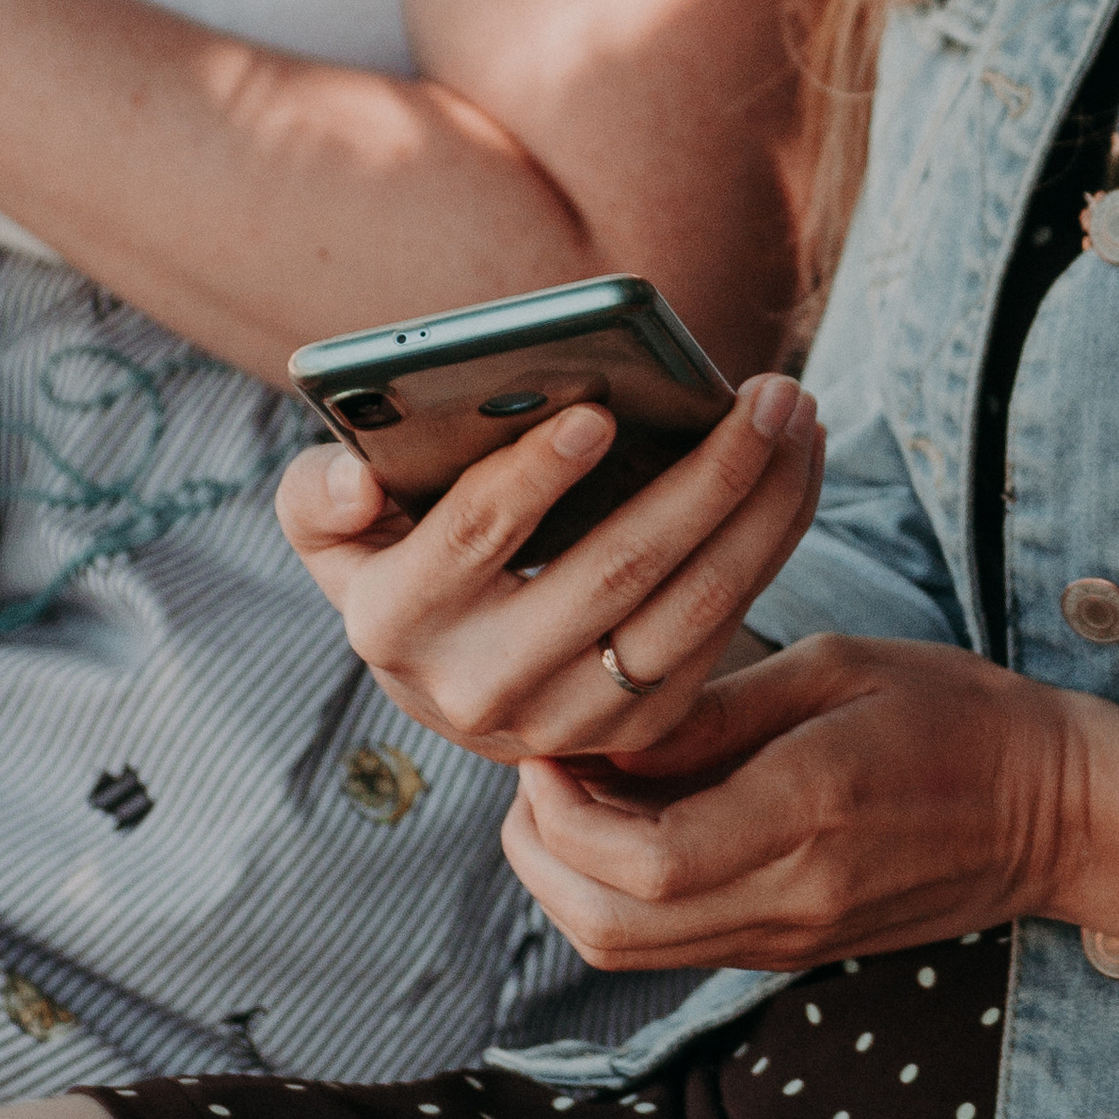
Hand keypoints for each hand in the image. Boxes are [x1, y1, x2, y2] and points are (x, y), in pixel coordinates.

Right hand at [274, 377, 824, 769]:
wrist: (455, 676)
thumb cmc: (399, 561)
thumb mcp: (335, 533)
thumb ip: (322, 496)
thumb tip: (357, 477)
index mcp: (393, 623)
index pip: (472, 538)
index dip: (533, 476)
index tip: (599, 412)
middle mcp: (479, 687)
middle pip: (614, 571)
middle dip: (703, 476)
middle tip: (766, 393)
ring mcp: (568, 719)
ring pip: (691, 604)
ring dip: (762, 504)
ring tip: (797, 415)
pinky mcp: (639, 726)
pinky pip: (725, 625)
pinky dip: (771, 540)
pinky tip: (797, 466)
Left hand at [499, 632, 1085, 970]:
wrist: (1055, 811)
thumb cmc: (956, 713)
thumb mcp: (838, 669)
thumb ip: (715, 711)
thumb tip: (604, 737)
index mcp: (808, 814)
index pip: (643, 860)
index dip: (563, 812)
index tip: (551, 744)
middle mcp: (791, 897)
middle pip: (608, 924)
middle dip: (539, 852)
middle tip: (539, 771)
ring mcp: (789, 938)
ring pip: (626, 947)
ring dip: (567, 879)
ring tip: (572, 795)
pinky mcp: (789, 951)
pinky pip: (669, 944)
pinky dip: (618, 893)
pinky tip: (630, 823)